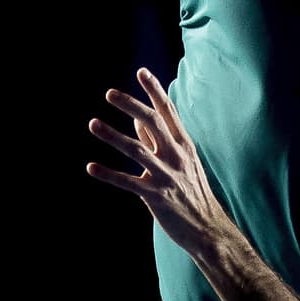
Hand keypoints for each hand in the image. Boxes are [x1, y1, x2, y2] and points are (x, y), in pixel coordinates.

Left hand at [87, 68, 229, 259]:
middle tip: (110, 93)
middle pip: (153, 123)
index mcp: (184, 144)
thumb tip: (137, 121)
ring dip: (113, 136)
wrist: (208, 228)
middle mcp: (176, 155)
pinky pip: (128, 183)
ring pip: (137, 150)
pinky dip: (109, 174)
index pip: (168, 111)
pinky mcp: (156, 197)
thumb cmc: (192, 191)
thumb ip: (159, 141)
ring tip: (93, 124)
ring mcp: (167, 175)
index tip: (141, 72)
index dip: (154, 91)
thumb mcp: (182, 161)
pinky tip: (91, 167)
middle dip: (131, 106)